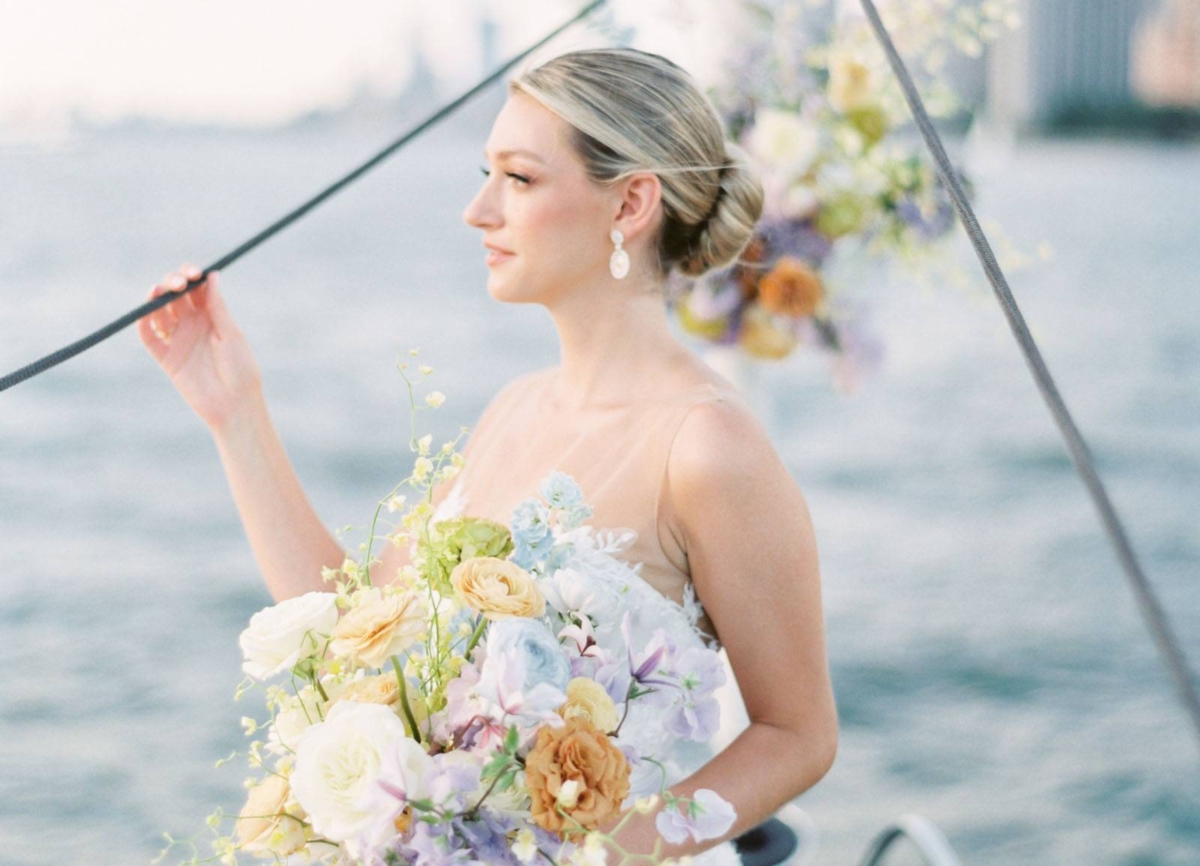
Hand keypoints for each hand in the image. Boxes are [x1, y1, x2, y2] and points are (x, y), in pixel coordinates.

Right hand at [137, 263, 263, 430]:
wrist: (233, 404)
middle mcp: (193, 325)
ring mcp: (178, 340)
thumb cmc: (241, 369)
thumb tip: (212, 275)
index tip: (193, 273)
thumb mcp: (231, 334)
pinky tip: (145, 316)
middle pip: (174, 296)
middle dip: (172, 284)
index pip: (196, 289)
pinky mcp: (166, 358)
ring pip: (159, 313)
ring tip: (157, 293)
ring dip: (155, 300)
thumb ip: (217, 307)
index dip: (191, 277)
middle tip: (177, 284)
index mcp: (212, 316)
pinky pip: (149, 338)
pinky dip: (143, 325)